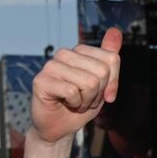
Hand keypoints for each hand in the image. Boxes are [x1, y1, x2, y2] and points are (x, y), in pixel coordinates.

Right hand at [31, 28, 121, 143]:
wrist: (61, 126)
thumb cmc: (82, 104)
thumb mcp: (103, 83)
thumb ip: (110, 57)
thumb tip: (115, 30)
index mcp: (80, 51)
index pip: (112, 59)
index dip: (113, 83)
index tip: (103, 93)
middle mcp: (64, 54)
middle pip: (102, 72)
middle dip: (99, 93)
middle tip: (86, 99)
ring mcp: (51, 65)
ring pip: (89, 82)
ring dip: (87, 100)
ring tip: (76, 102)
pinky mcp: (41, 80)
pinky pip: (72, 92)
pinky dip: (75, 104)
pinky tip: (65, 103)